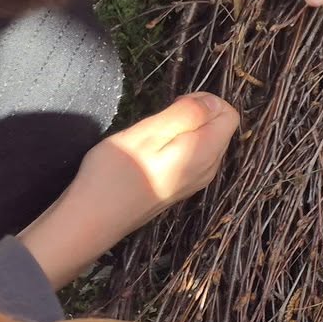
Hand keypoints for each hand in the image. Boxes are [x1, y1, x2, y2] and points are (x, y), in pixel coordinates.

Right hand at [18, 93, 240, 286]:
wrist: (92, 220)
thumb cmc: (115, 172)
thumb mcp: (148, 132)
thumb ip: (186, 114)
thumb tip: (212, 102)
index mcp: (206, 153)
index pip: (229, 114)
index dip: (205, 101)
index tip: (175, 105)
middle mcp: (209, 170)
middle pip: (220, 128)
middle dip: (196, 114)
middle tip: (160, 120)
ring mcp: (196, 182)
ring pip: (206, 141)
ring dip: (184, 130)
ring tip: (153, 137)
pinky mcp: (181, 188)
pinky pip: (193, 156)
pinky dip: (179, 146)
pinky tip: (151, 153)